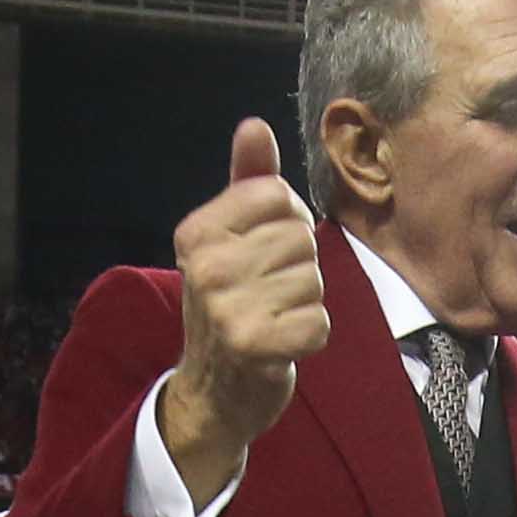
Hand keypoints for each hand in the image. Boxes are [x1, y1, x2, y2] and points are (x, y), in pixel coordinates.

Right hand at [161, 118, 329, 498]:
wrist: (213, 391)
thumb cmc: (230, 303)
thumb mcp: (228, 238)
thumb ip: (247, 181)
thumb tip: (255, 125)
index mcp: (197, 231)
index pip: (279, 194)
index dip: (287, 222)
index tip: (263, 253)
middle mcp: (205, 266)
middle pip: (301, 237)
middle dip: (298, 266)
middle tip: (268, 293)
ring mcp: (227, 308)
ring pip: (313, 279)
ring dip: (305, 303)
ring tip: (272, 318)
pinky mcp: (256, 347)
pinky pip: (319, 322)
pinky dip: (311, 336)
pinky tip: (283, 344)